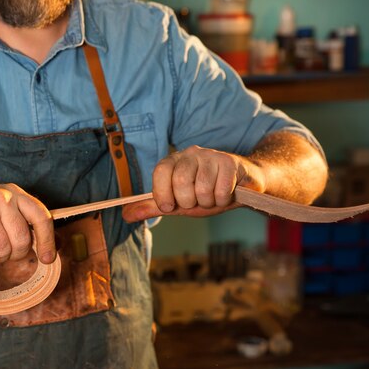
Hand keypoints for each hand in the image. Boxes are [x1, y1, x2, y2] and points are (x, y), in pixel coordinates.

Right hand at [0, 184, 54, 269]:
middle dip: (15, 254)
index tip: (48, 258)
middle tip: (4, 252)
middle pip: (22, 240)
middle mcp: (1, 198)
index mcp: (14, 193)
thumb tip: (46, 247)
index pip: (41, 217)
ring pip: (4, 250)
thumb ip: (20, 220)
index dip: (48, 240)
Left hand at [123, 145, 263, 221]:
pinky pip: (221, 190)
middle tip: (197, 201)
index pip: (160, 171)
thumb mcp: (177, 202)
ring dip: (208, 202)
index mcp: (174, 161)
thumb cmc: (206, 193)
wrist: (242, 187)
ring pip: (202, 189)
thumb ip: (153, 207)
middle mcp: (191, 153)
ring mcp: (212, 156)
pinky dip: (222, 200)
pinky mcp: (231, 162)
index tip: (170, 206)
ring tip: (212, 197)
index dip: (163, 193)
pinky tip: (226, 194)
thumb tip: (126, 215)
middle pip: (181, 182)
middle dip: (189, 201)